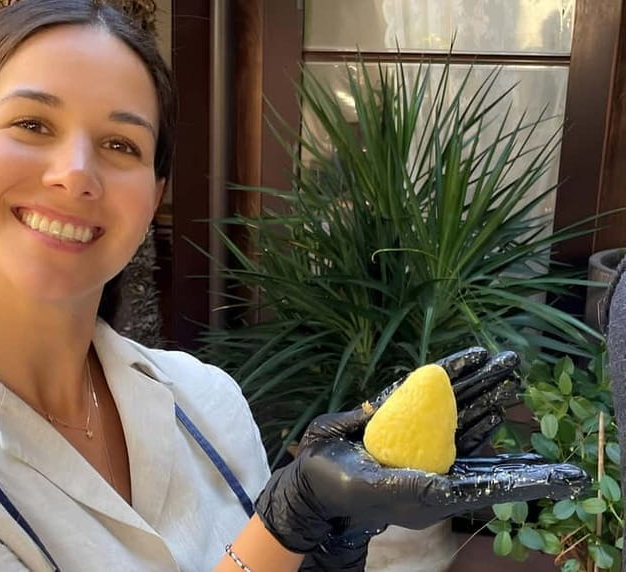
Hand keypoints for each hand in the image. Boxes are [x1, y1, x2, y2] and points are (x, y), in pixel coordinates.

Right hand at [302, 346, 522, 569]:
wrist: (311, 477)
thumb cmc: (339, 488)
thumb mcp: (374, 489)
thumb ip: (409, 487)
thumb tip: (445, 486)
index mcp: (435, 486)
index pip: (486, 476)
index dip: (522, 473)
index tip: (557, 467)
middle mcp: (433, 459)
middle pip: (473, 425)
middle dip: (495, 397)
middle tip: (517, 370)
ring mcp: (416, 437)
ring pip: (455, 406)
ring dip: (478, 383)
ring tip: (502, 361)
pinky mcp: (397, 416)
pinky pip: (426, 393)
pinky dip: (446, 376)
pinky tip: (465, 362)